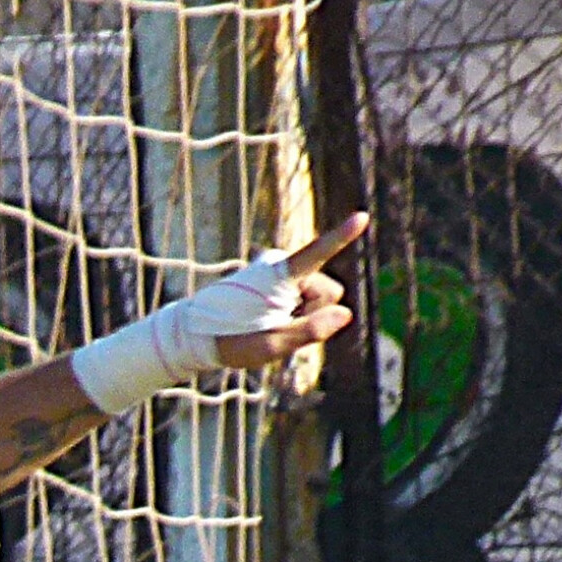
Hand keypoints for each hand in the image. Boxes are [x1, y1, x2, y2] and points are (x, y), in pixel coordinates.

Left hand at [210, 211, 367, 368]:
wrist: (199, 333)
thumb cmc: (233, 340)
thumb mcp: (271, 345)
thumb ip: (310, 330)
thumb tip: (346, 314)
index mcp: (279, 275)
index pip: (317, 253)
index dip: (341, 236)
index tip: (361, 216)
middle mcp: (283, 265)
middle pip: (330, 290)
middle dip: (315, 311)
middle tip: (278, 326)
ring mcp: (282, 270)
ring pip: (321, 296)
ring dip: (304, 313)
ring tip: (270, 323)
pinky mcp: (281, 277)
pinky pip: (307, 297)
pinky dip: (296, 312)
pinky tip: (271, 319)